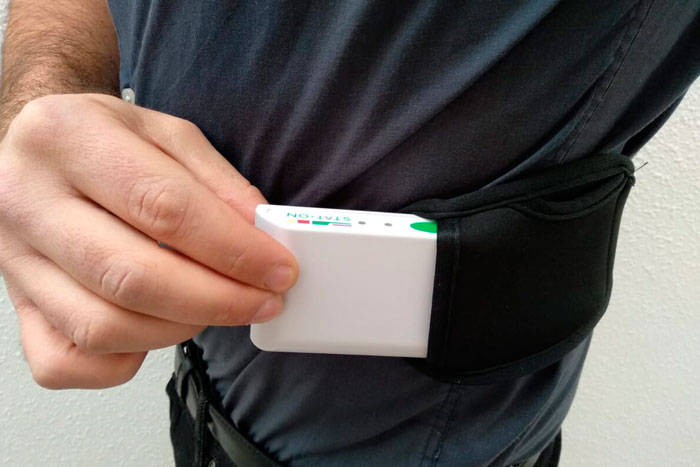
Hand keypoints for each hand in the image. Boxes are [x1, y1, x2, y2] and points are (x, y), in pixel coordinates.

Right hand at [0, 94, 297, 388]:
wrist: (33, 154)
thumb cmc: (103, 141)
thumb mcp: (166, 133)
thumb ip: (217, 181)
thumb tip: (259, 235)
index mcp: (68, 138)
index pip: (164, 208)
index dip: (234, 249)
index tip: (279, 270)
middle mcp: (27, 201)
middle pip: (132, 276)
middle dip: (218, 300)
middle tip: (263, 300)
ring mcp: (14, 262)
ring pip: (102, 327)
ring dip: (181, 329)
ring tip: (217, 306)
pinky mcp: (18, 308)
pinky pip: (66, 361)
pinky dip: (127, 357)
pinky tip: (158, 327)